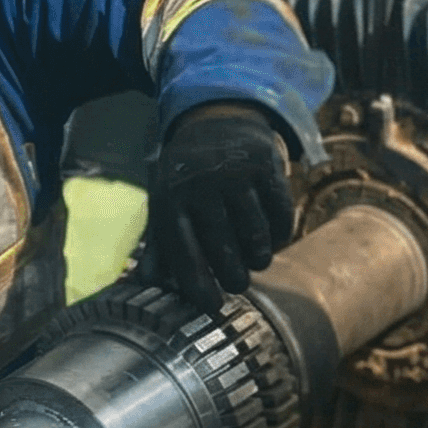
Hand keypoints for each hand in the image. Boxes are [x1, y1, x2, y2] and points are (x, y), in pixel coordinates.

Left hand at [142, 102, 294, 306]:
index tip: (212, 306)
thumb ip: (159, 244)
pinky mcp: (266, 164)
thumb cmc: (188, 175)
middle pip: (223, 247)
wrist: (217, 120)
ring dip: (259, 257)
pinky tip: (273, 239)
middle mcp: (201, 184)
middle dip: (234, 275)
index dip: (199, 283)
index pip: (184, 251)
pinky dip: (280, 233)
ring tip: (257, 263)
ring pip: (255, 234)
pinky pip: (280, 214)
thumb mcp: (167, 202)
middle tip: (239, 284)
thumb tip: (147, 284)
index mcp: (171, 197)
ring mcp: (235, 173)